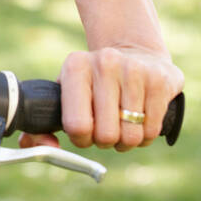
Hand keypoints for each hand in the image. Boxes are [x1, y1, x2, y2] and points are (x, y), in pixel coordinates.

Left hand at [18, 45, 183, 153]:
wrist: (135, 53)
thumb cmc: (93, 84)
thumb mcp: (65, 94)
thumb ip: (41, 126)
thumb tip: (40, 147)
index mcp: (75, 66)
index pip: (76, 125)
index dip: (81, 139)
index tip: (85, 132)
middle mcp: (104, 63)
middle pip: (105, 136)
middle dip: (105, 141)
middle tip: (106, 127)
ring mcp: (135, 70)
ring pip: (131, 137)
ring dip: (126, 140)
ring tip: (123, 122)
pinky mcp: (160, 81)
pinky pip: (152, 131)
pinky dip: (145, 134)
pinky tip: (141, 117)